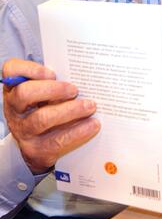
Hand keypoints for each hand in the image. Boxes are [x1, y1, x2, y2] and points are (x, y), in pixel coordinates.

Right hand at [3, 58, 99, 173]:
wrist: (36, 146)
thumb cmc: (43, 109)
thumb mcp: (42, 93)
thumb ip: (53, 82)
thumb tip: (80, 75)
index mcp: (14, 88)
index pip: (12, 70)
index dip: (31, 69)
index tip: (53, 72)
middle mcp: (14, 108)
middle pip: (25, 94)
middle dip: (53, 89)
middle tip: (75, 90)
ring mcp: (23, 130)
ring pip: (42, 118)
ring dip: (70, 110)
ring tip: (90, 106)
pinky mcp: (35, 149)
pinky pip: (57, 140)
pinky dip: (78, 131)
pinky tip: (92, 124)